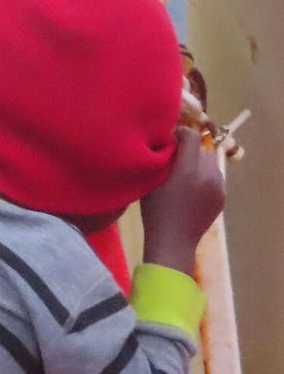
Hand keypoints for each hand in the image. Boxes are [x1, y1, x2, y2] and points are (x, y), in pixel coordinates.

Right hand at [140, 127, 226, 273]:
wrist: (173, 240)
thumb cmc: (155, 209)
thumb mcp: (152, 179)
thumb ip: (161, 158)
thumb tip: (168, 140)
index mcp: (188, 170)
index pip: (191, 136)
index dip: (179, 133)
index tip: (169, 140)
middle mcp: (208, 175)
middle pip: (202, 148)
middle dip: (189, 149)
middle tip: (174, 158)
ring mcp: (218, 187)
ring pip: (210, 162)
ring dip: (198, 162)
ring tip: (183, 173)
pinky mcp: (222, 196)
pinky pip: (214, 176)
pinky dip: (204, 176)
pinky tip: (191, 187)